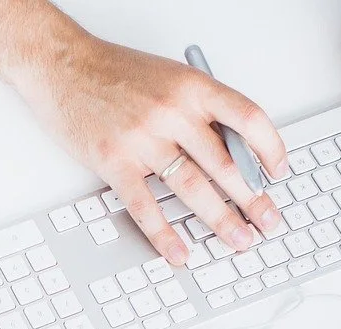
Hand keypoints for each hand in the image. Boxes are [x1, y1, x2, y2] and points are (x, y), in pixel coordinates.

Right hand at [15, 36, 288, 265]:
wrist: (62, 66)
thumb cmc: (113, 72)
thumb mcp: (169, 77)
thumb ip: (199, 111)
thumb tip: (231, 153)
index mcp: (192, 87)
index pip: (248, 118)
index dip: (270, 148)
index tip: (278, 172)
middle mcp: (172, 112)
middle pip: (225, 163)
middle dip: (252, 198)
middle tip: (268, 221)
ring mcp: (142, 139)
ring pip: (193, 187)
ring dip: (221, 220)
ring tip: (239, 239)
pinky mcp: (114, 162)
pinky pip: (146, 206)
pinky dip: (164, 235)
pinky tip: (179, 251)